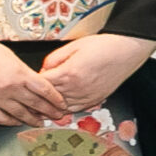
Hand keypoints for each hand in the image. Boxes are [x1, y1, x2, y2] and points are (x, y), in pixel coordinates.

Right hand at [0, 36, 66, 125]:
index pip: (45, 90)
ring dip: (33, 120)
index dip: (56, 99)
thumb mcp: (11, 57)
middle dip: (49, 112)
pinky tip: (19, 122)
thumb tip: (37, 85)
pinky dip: (13, 122)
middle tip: (57, 116)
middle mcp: (9, 88)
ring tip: (41, 122)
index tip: (61, 104)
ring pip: (21, 114)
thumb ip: (24, 72)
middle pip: (36, 104)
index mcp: (19, 73)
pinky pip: (2, 119)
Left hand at [39, 33, 155, 110]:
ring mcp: (87, 96)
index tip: (29, 83)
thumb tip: (44, 69)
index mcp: (68, 74)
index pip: (42, 85)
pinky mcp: (95, 100)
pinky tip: (62, 104)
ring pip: (61, 108)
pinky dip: (66, 108)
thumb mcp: (74, 46)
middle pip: (49, 99)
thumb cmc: (104, 46)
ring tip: (43, 104)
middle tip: (31, 97)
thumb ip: (55, 58)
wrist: (127, 51)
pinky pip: (75, 110)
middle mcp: (77, 89)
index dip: (34, 84)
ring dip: (52, 106)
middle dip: (40, 98)